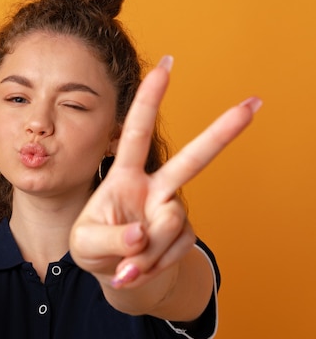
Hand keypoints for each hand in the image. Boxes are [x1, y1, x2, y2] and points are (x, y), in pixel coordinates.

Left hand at [70, 56, 260, 289]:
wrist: (116, 273)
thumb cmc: (94, 247)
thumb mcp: (85, 244)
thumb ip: (110, 239)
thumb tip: (143, 233)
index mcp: (125, 176)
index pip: (136, 133)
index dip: (148, 101)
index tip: (165, 65)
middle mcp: (154, 187)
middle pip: (191, 160)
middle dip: (220, 134)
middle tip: (252, 105)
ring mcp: (171, 210)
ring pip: (170, 225)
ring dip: (145, 252)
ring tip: (125, 266)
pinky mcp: (183, 234)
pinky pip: (173, 250)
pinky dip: (152, 265)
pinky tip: (138, 268)